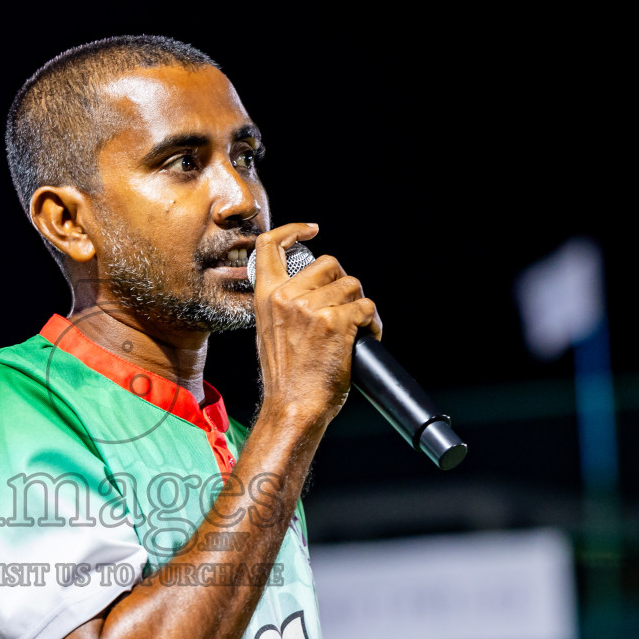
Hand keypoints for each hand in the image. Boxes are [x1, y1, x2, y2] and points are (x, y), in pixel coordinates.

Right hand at [251, 222, 380, 429]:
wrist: (293, 408)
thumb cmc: (286, 378)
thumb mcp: (269, 332)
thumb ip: (283, 304)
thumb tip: (313, 287)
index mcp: (266, 297)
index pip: (269, 244)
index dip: (292, 230)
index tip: (311, 230)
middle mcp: (286, 297)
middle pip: (329, 264)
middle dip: (343, 284)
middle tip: (344, 309)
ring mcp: (311, 308)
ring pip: (352, 285)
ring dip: (360, 306)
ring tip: (355, 329)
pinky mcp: (336, 322)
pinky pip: (366, 308)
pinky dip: (372, 324)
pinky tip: (365, 338)